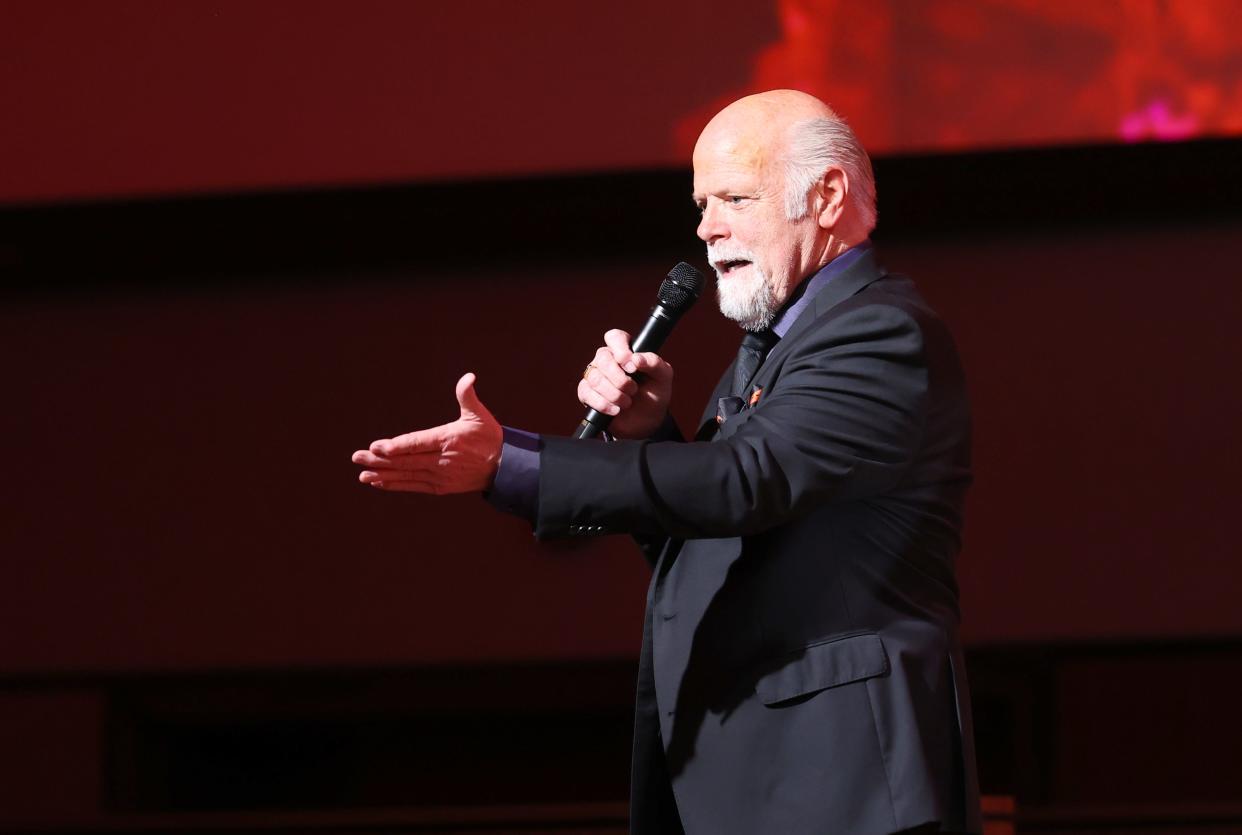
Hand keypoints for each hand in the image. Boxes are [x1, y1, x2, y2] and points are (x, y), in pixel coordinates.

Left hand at [352, 372, 502, 493]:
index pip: (417, 443)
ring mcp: (440, 476)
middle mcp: (442, 460)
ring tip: (362, 474)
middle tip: (357, 457)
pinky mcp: (440, 487)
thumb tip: (468, 377)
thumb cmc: (489, 437)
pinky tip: (378, 482)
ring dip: (382, 474)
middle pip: (405, 461)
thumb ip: (467, 396)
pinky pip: (413, 486)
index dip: (395, 446)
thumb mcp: (479, 415)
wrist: (505, 468)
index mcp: (448, 440)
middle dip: (379, 460)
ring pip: (406, 475)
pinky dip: (395, 484)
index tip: (376, 446)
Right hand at [578, 329, 673, 438]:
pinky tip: (616, 410)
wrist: (646, 421)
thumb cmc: (654, 393)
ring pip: (595, 378)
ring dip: (614, 394)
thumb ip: (654, 363)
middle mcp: (607, 360)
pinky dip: (603, 404)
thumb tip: (636, 358)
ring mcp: (595, 375)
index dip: (621, 350)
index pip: (615, 337)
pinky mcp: (587, 393)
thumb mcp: (663, 377)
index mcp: (625, 350)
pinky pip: (587, 393)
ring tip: (627, 403)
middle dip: (620, 379)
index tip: (631, 366)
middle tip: (633, 390)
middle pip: (603, 358)